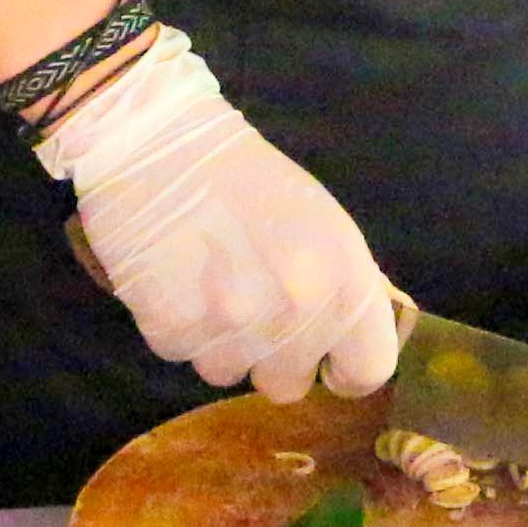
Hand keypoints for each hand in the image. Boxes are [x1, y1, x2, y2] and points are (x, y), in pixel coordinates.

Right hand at [36, 29, 401, 401]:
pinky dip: (175, 327)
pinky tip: (173, 280)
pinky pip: (180, 355)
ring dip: (219, 342)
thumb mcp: (325, 224)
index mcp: (344, 279)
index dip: (344, 369)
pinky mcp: (171, 328)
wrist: (159, 141)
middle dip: (271, 354)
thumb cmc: (250, 179)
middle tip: (249, 303)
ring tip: (206, 285)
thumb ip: (342, 289)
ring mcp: (231, 324)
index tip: (325, 361)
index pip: (368, 370)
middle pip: (288, 385)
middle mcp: (295, 311)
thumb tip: (345, 344)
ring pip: (229, 373)